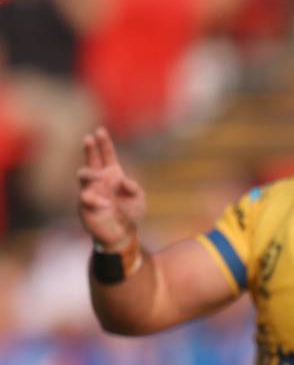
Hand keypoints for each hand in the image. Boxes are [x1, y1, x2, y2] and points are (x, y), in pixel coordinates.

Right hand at [77, 127, 144, 249]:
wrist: (122, 233)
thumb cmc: (130, 212)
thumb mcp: (138, 199)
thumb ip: (133, 188)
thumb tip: (123, 180)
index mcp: (112, 174)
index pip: (107, 155)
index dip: (104, 143)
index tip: (100, 131)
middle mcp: (99, 180)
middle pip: (91, 160)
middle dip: (89, 149)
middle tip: (88, 139)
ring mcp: (90, 191)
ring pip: (83, 175)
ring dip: (90, 174)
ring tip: (99, 176)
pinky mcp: (85, 205)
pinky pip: (86, 198)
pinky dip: (96, 200)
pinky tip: (106, 205)